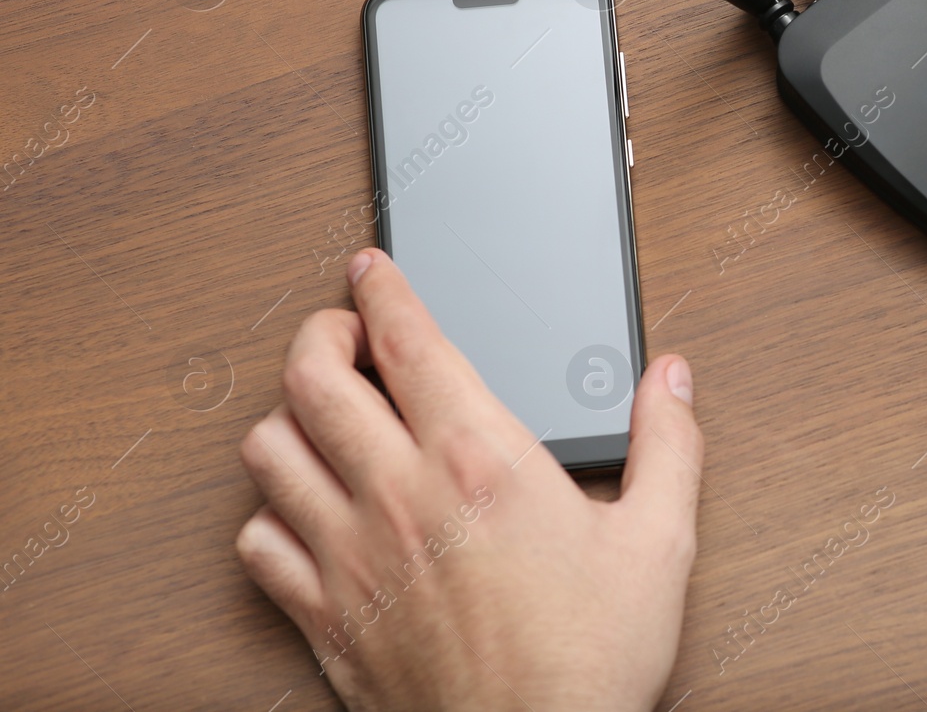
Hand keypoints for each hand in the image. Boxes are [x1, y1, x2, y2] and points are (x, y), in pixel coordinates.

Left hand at [236, 249, 700, 710]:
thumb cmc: (589, 660)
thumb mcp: (660, 542)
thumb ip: (669, 446)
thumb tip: (669, 380)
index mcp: (480, 461)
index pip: (406, 339)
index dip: (380, 287)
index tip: (371, 266)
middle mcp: (400, 496)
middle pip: (312, 377)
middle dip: (319, 331)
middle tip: (344, 331)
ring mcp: (349, 558)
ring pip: (268, 450)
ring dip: (289, 415)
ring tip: (324, 414)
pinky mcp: (323, 618)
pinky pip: (257, 541)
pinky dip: (271, 511)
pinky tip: (308, 511)